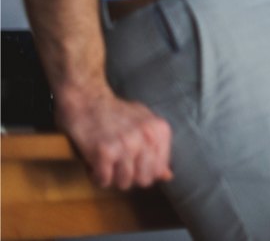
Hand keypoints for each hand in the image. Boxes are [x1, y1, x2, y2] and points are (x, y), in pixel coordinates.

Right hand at [56, 85, 172, 189]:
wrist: (87, 100)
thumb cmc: (117, 113)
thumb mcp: (144, 123)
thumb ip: (157, 149)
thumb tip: (167, 176)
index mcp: (159, 130)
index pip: (159, 169)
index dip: (145, 172)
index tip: (134, 165)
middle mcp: (146, 137)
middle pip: (144, 179)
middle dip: (130, 177)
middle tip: (118, 166)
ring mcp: (126, 145)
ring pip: (124, 183)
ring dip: (113, 178)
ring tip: (107, 164)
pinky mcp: (104, 152)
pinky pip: (104, 180)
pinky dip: (98, 176)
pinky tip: (96, 164)